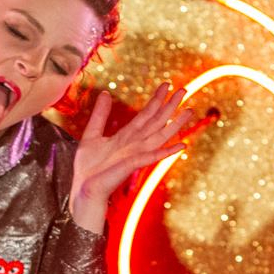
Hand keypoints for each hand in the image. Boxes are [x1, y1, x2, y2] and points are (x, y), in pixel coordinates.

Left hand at [70, 83, 194, 231]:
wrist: (84, 188)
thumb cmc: (89, 167)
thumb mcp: (91, 134)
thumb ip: (100, 115)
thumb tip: (106, 94)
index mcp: (127, 136)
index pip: (145, 114)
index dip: (156, 99)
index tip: (166, 85)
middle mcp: (135, 144)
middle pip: (156, 121)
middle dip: (170, 106)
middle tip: (184, 89)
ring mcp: (136, 154)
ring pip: (160, 135)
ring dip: (175, 124)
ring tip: (189, 110)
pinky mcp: (133, 165)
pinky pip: (153, 156)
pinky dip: (168, 151)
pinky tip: (182, 146)